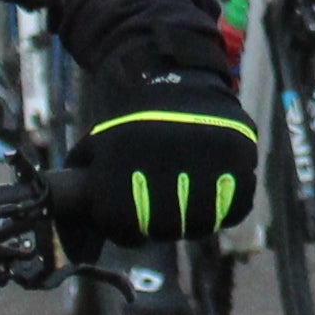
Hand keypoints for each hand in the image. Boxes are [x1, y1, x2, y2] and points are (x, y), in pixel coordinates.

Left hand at [76, 59, 258, 247]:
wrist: (178, 80)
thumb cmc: (133, 124)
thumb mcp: (99, 145)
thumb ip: (85, 184)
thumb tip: (75, 234)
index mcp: (122, 160)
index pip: (124, 227)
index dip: (128, 233)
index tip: (133, 227)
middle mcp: (163, 159)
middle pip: (165, 228)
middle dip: (162, 228)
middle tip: (163, 216)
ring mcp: (205, 157)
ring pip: (201, 222)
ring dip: (194, 221)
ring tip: (187, 206)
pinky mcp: (239, 154)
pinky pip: (237, 205)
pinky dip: (229, 207)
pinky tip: (215, 194)